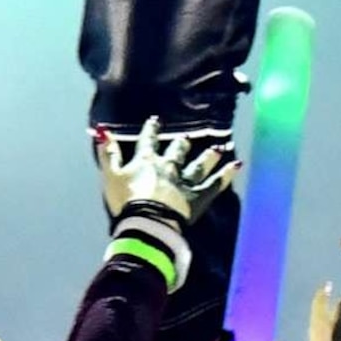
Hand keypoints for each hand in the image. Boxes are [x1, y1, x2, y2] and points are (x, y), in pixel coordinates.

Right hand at [98, 116, 239, 222]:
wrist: (147, 220)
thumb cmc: (126, 199)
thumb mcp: (111, 175)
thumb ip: (108, 153)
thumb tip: (103, 130)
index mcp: (147, 161)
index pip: (148, 141)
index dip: (151, 130)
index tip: (155, 120)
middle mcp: (169, 167)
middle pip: (177, 152)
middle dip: (182, 144)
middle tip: (187, 138)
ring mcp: (186, 181)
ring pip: (200, 165)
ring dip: (208, 156)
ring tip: (217, 149)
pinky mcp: (200, 196)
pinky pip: (217, 183)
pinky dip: (227, 174)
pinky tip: (238, 165)